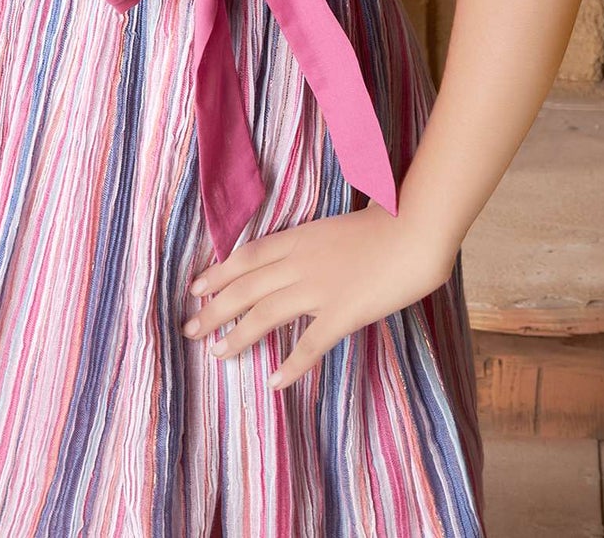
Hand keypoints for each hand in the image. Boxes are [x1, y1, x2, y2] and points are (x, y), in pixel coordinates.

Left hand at [180, 202, 457, 390]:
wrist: (414, 232)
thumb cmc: (384, 222)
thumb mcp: (335, 226)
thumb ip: (313, 241)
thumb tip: (298, 252)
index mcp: (299, 237)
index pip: (247, 258)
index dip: (219, 273)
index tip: (195, 288)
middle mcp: (300, 263)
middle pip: (245, 287)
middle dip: (214, 309)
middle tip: (190, 329)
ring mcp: (319, 288)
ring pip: (265, 314)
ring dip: (237, 335)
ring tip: (217, 353)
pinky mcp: (342, 313)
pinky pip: (309, 343)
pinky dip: (290, 364)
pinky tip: (274, 381)